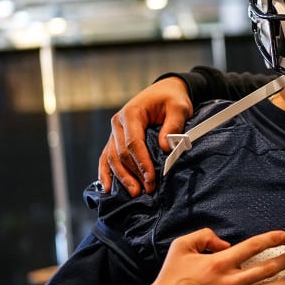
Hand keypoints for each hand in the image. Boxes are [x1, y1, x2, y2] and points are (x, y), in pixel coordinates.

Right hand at [99, 77, 193, 195]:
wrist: (165, 91)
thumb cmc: (172, 99)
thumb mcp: (179, 107)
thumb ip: (173, 125)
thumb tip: (166, 147)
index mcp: (131, 113)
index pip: (133, 143)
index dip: (141, 163)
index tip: (151, 179)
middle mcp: (118, 123)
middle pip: (121, 153)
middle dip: (134, 173)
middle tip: (147, 190)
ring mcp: (115, 132)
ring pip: (112, 158)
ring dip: (122, 177)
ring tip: (135, 193)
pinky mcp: (116, 140)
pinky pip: (106, 157)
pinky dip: (105, 173)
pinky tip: (107, 188)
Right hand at [129, 229, 284, 284]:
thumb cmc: (170, 278)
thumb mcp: (181, 247)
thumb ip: (205, 237)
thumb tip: (226, 244)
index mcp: (219, 263)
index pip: (252, 247)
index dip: (271, 239)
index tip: (284, 236)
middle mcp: (230, 282)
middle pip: (266, 269)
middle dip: (284, 261)